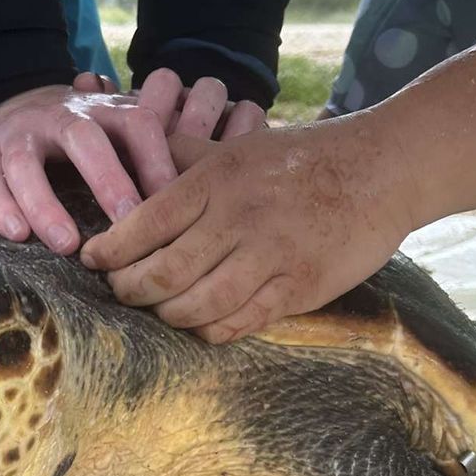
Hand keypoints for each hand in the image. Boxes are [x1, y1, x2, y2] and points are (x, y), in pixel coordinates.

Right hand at [0, 71, 239, 254]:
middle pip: (85, 142)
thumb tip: (225, 169)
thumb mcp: (115, 134)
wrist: (1, 115)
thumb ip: (159, 150)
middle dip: (107, 180)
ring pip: (29, 165)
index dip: (156, 161)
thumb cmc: (76, 141)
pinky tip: (17, 235)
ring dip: (47, 204)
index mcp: (103, 113)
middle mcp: (61, 118)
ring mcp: (18, 136)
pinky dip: (3, 207)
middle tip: (127, 223)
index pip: (137, 126)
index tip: (174, 204)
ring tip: (67, 244)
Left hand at [80, 112, 418, 342]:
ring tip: (159, 309)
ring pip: (196, 306)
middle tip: (121, 291)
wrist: (382, 169)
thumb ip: (186, 153)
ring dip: (168, 316)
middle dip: (130, 291)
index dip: (109, 251)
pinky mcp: (297, 288)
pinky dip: (210, 330)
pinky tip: (201, 324)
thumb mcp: (239, 145)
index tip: (93, 261)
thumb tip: (134, 146)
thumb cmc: (301, 158)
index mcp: (216, 180)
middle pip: (162, 274)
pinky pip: (238, 323)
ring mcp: (269, 257)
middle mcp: (238, 219)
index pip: (143, 224)